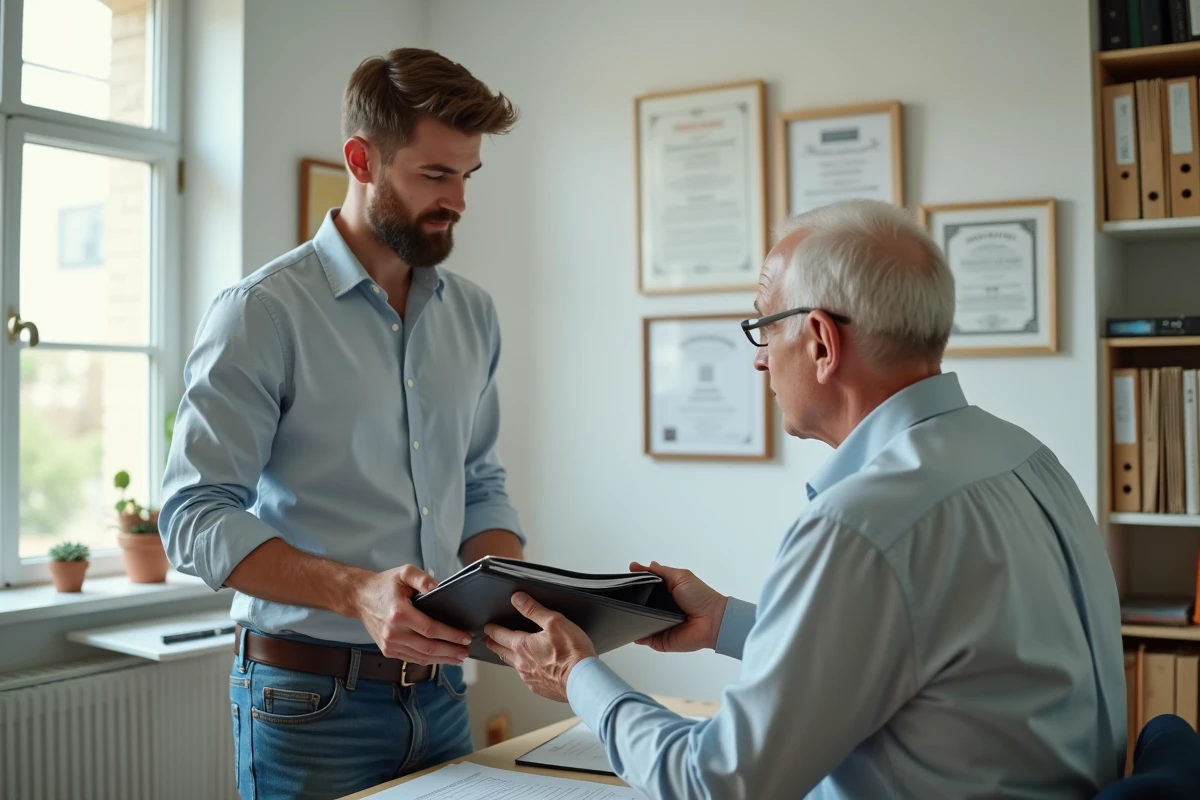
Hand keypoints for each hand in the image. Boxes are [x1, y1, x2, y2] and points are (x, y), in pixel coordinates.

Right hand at [354, 565, 472, 665]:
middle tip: (466, 652)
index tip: (465, 637)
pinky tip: (440, 658)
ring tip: (458, 658)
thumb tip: (436, 587)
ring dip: (442, 659)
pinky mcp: (388, 650)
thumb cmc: (384, 585)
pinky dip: (428, 660)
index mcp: (399, 613)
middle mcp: (393, 632)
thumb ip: (421, 578)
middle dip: (450, 651)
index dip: (451, 635)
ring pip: (421, 657)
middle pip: (428, 647)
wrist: (361, 597)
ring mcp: (389, 644)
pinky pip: (412, 659)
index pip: (431, 629)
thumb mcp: (403, 572)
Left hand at [484, 592, 597, 702]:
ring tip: (505, 654)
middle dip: (494, 644)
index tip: (487, 628)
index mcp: (522, 646)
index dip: (492, 630)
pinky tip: (529, 670)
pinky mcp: (540, 688)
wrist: (582, 680)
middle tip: (488, 641)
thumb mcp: (554, 622)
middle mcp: (522, 664)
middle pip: (502, 652)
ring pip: (513, 665)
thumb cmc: (572, 652)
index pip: (500, 635)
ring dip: (508, 658)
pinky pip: (526, 678)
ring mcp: (530, 678)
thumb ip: (534, 609)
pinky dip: (524, 671)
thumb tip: (517, 599)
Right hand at [630, 561, 726, 652]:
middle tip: (623, 596)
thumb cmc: (700, 597)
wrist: (711, 620)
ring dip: (633, 618)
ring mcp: (659, 624)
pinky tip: (633, 629)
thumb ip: (660, 572)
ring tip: (627, 611)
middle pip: (639, 605)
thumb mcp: (680, 576)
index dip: (636, 584)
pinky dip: (637, 635)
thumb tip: (645, 566)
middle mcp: (661, 609)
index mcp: (666, 593)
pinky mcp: (660, 640)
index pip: (645, 588)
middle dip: (631, 601)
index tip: (625, 578)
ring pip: (639, 622)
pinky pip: (644, 638)